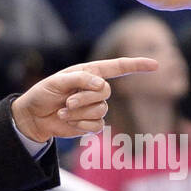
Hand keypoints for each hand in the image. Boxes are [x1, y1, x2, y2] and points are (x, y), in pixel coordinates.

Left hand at [11, 58, 157, 141]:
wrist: (34, 117)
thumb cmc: (44, 94)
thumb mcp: (59, 81)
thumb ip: (82, 79)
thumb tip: (102, 86)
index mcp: (91, 73)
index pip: (119, 67)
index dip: (137, 65)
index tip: (155, 65)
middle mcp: (95, 89)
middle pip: (106, 92)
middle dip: (85, 98)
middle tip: (68, 101)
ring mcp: (95, 107)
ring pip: (101, 110)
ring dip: (80, 112)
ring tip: (64, 110)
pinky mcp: (91, 124)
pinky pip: (97, 125)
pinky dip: (80, 124)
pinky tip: (68, 120)